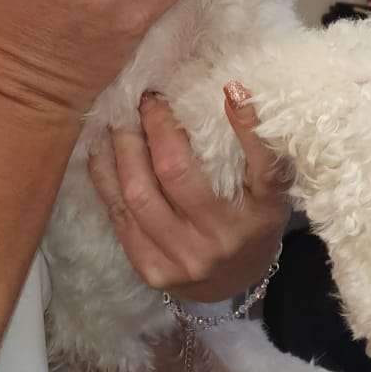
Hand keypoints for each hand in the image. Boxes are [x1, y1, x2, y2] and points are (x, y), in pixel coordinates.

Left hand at [88, 83, 290, 302]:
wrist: (232, 282)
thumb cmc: (249, 220)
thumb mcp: (267, 189)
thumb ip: (257, 151)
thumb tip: (231, 91)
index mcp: (262, 214)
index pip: (263, 168)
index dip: (247, 127)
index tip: (231, 89)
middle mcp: (222, 239)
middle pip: (176, 173)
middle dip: (155, 127)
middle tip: (147, 99)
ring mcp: (184, 258)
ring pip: (138, 193)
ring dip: (122, 147)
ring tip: (119, 119)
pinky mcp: (152, 269)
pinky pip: (119, 214)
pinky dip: (105, 176)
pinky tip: (103, 150)